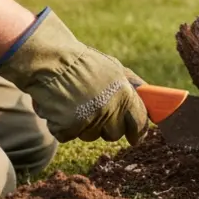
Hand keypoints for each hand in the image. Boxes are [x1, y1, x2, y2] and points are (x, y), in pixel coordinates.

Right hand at [0, 8, 148, 143]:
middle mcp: (110, 108)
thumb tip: (150, 100)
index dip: (137, 132)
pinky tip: (59, 108)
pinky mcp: (68, 126)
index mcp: (124, 93)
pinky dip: (61, 126)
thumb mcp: (114, 68)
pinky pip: (67, 136)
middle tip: (93, 111)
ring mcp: (89, 118)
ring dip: (82, 126)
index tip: (135, 138)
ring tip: (73, 104)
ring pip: (90, 136)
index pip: (139, 122)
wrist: (48, 60)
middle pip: (114, 134)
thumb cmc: (81, 62)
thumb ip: (132, 86)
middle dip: (106, 127)